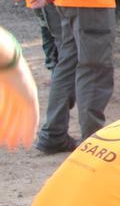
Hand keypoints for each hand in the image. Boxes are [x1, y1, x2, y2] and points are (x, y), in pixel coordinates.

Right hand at [0, 32, 38, 149]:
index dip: (4, 124)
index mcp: (8, 87)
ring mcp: (26, 94)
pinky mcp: (31, 96)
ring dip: (20, 133)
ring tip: (15, 146)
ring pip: (24, 119)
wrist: (1, 59)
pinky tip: (28, 140)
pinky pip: (31, 116)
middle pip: (16, 116)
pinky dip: (29, 129)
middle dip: (12, 131)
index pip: (6, 109)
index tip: (1, 137)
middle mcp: (19, 91)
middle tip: (9, 145)